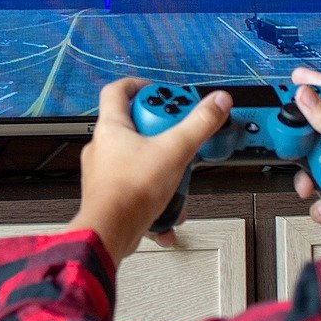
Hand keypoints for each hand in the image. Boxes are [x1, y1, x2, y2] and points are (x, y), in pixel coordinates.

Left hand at [69, 78, 232, 264]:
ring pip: (139, 162)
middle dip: (162, 135)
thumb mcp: (174, 151)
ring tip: (178, 179)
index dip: (140, 86)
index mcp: (111, 128)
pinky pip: (137, 191)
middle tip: (179, 139)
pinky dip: (156, 200)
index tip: (163, 94)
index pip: (117, 91)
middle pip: (135, 128)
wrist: (109, 234)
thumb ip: (198, 125)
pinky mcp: (111, 198)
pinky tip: (171, 212)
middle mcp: (103, 148)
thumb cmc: (129, 192)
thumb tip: (217, 102)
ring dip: (162, 170)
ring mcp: (105, 174)